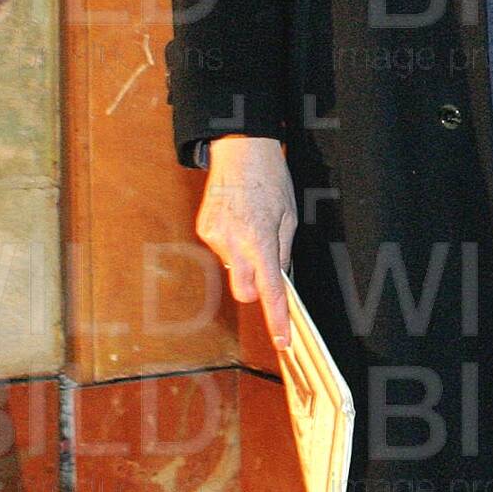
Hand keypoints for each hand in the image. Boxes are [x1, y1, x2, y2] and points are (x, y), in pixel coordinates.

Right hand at [193, 134, 296, 350]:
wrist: (239, 150)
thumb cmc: (271, 180)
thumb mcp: (289, 215)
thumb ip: (283, 251)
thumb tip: (280, 280)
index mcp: (259, 239)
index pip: (270, 290)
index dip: (277, 318)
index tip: (282, 341)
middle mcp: (233, 242)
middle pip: (244, 290)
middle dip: (256, 287)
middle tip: (267, 263)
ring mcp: (213, 237)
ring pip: (233, 267)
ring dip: (245, 258)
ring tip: (252, 224)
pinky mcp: (203, 230)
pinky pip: (222, 250)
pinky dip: (232, 243)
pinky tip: (237, 218)